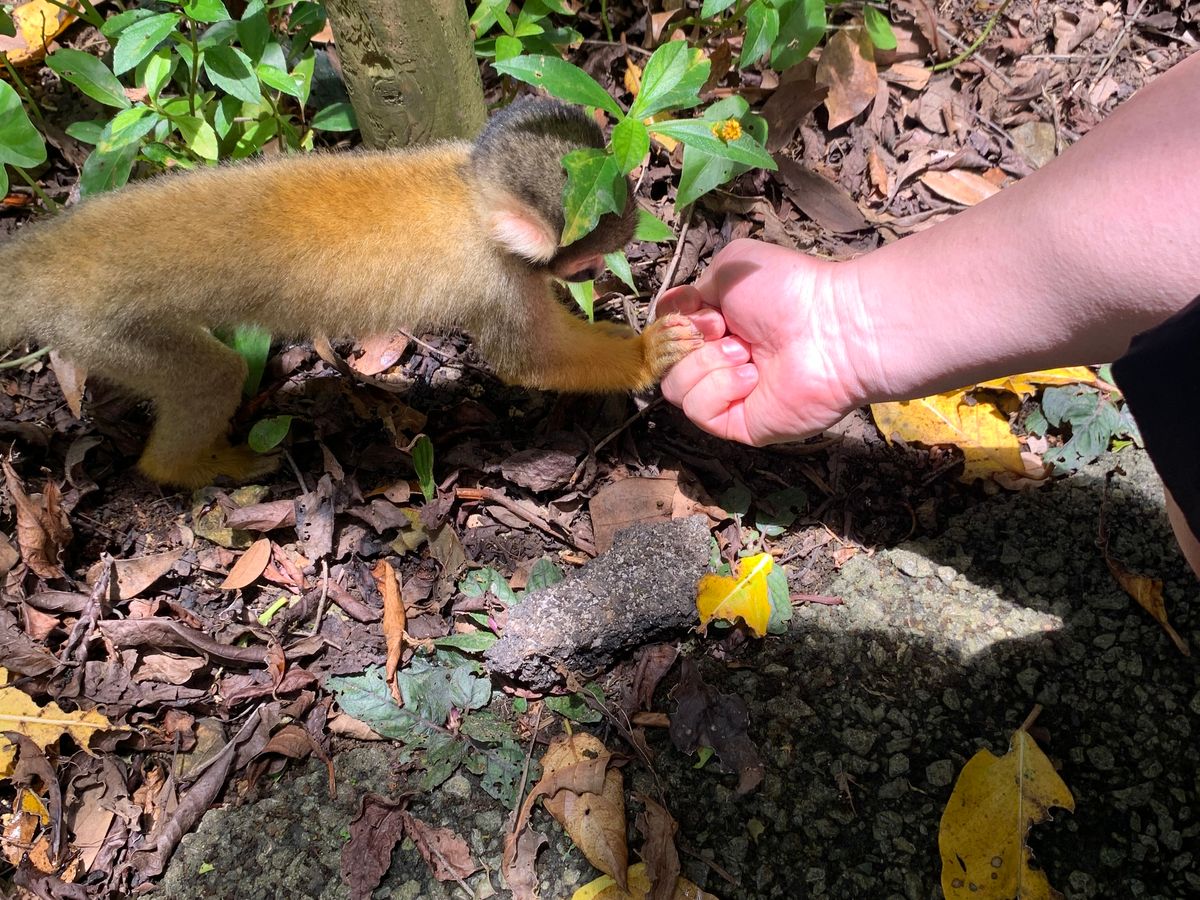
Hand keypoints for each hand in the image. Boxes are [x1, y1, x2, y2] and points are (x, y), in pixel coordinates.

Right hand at [658, 239, 881, 445]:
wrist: (830, 327)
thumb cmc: (788, 292)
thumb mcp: (729, 267)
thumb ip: (691, 290)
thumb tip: (672, 312)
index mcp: (718, 326)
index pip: (668, 334)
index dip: (673, 323)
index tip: (698, 309)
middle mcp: (720, 361)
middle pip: (665, 361)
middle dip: (688, 341)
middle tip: (724, 328)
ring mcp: (729, 395)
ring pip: (675, 388)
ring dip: (705, 364)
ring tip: (745, 352)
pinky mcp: (738, 424)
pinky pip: (700, 412)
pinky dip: (719, 389)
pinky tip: (751, 376)